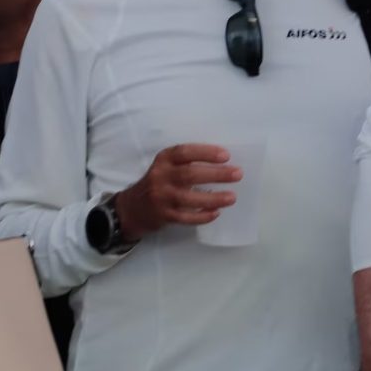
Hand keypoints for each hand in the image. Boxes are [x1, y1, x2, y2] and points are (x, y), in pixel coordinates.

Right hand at [113, 145, 239, 238]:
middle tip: (237, 174)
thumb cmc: (159, 182)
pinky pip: (186, 218)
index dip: (205, 153)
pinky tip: (216, 212)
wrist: (133, 208)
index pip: (184, 152)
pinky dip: (202, 216)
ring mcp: (161, 197)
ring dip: (213, 198)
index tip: (226, 155)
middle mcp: (160, 177)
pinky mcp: (164, 216)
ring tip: (232, 197)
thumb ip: (186, 163)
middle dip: (216, 174)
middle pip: (190, 174)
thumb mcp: (166, 166)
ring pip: (189, 198)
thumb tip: (223, 164)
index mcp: (163, 160)